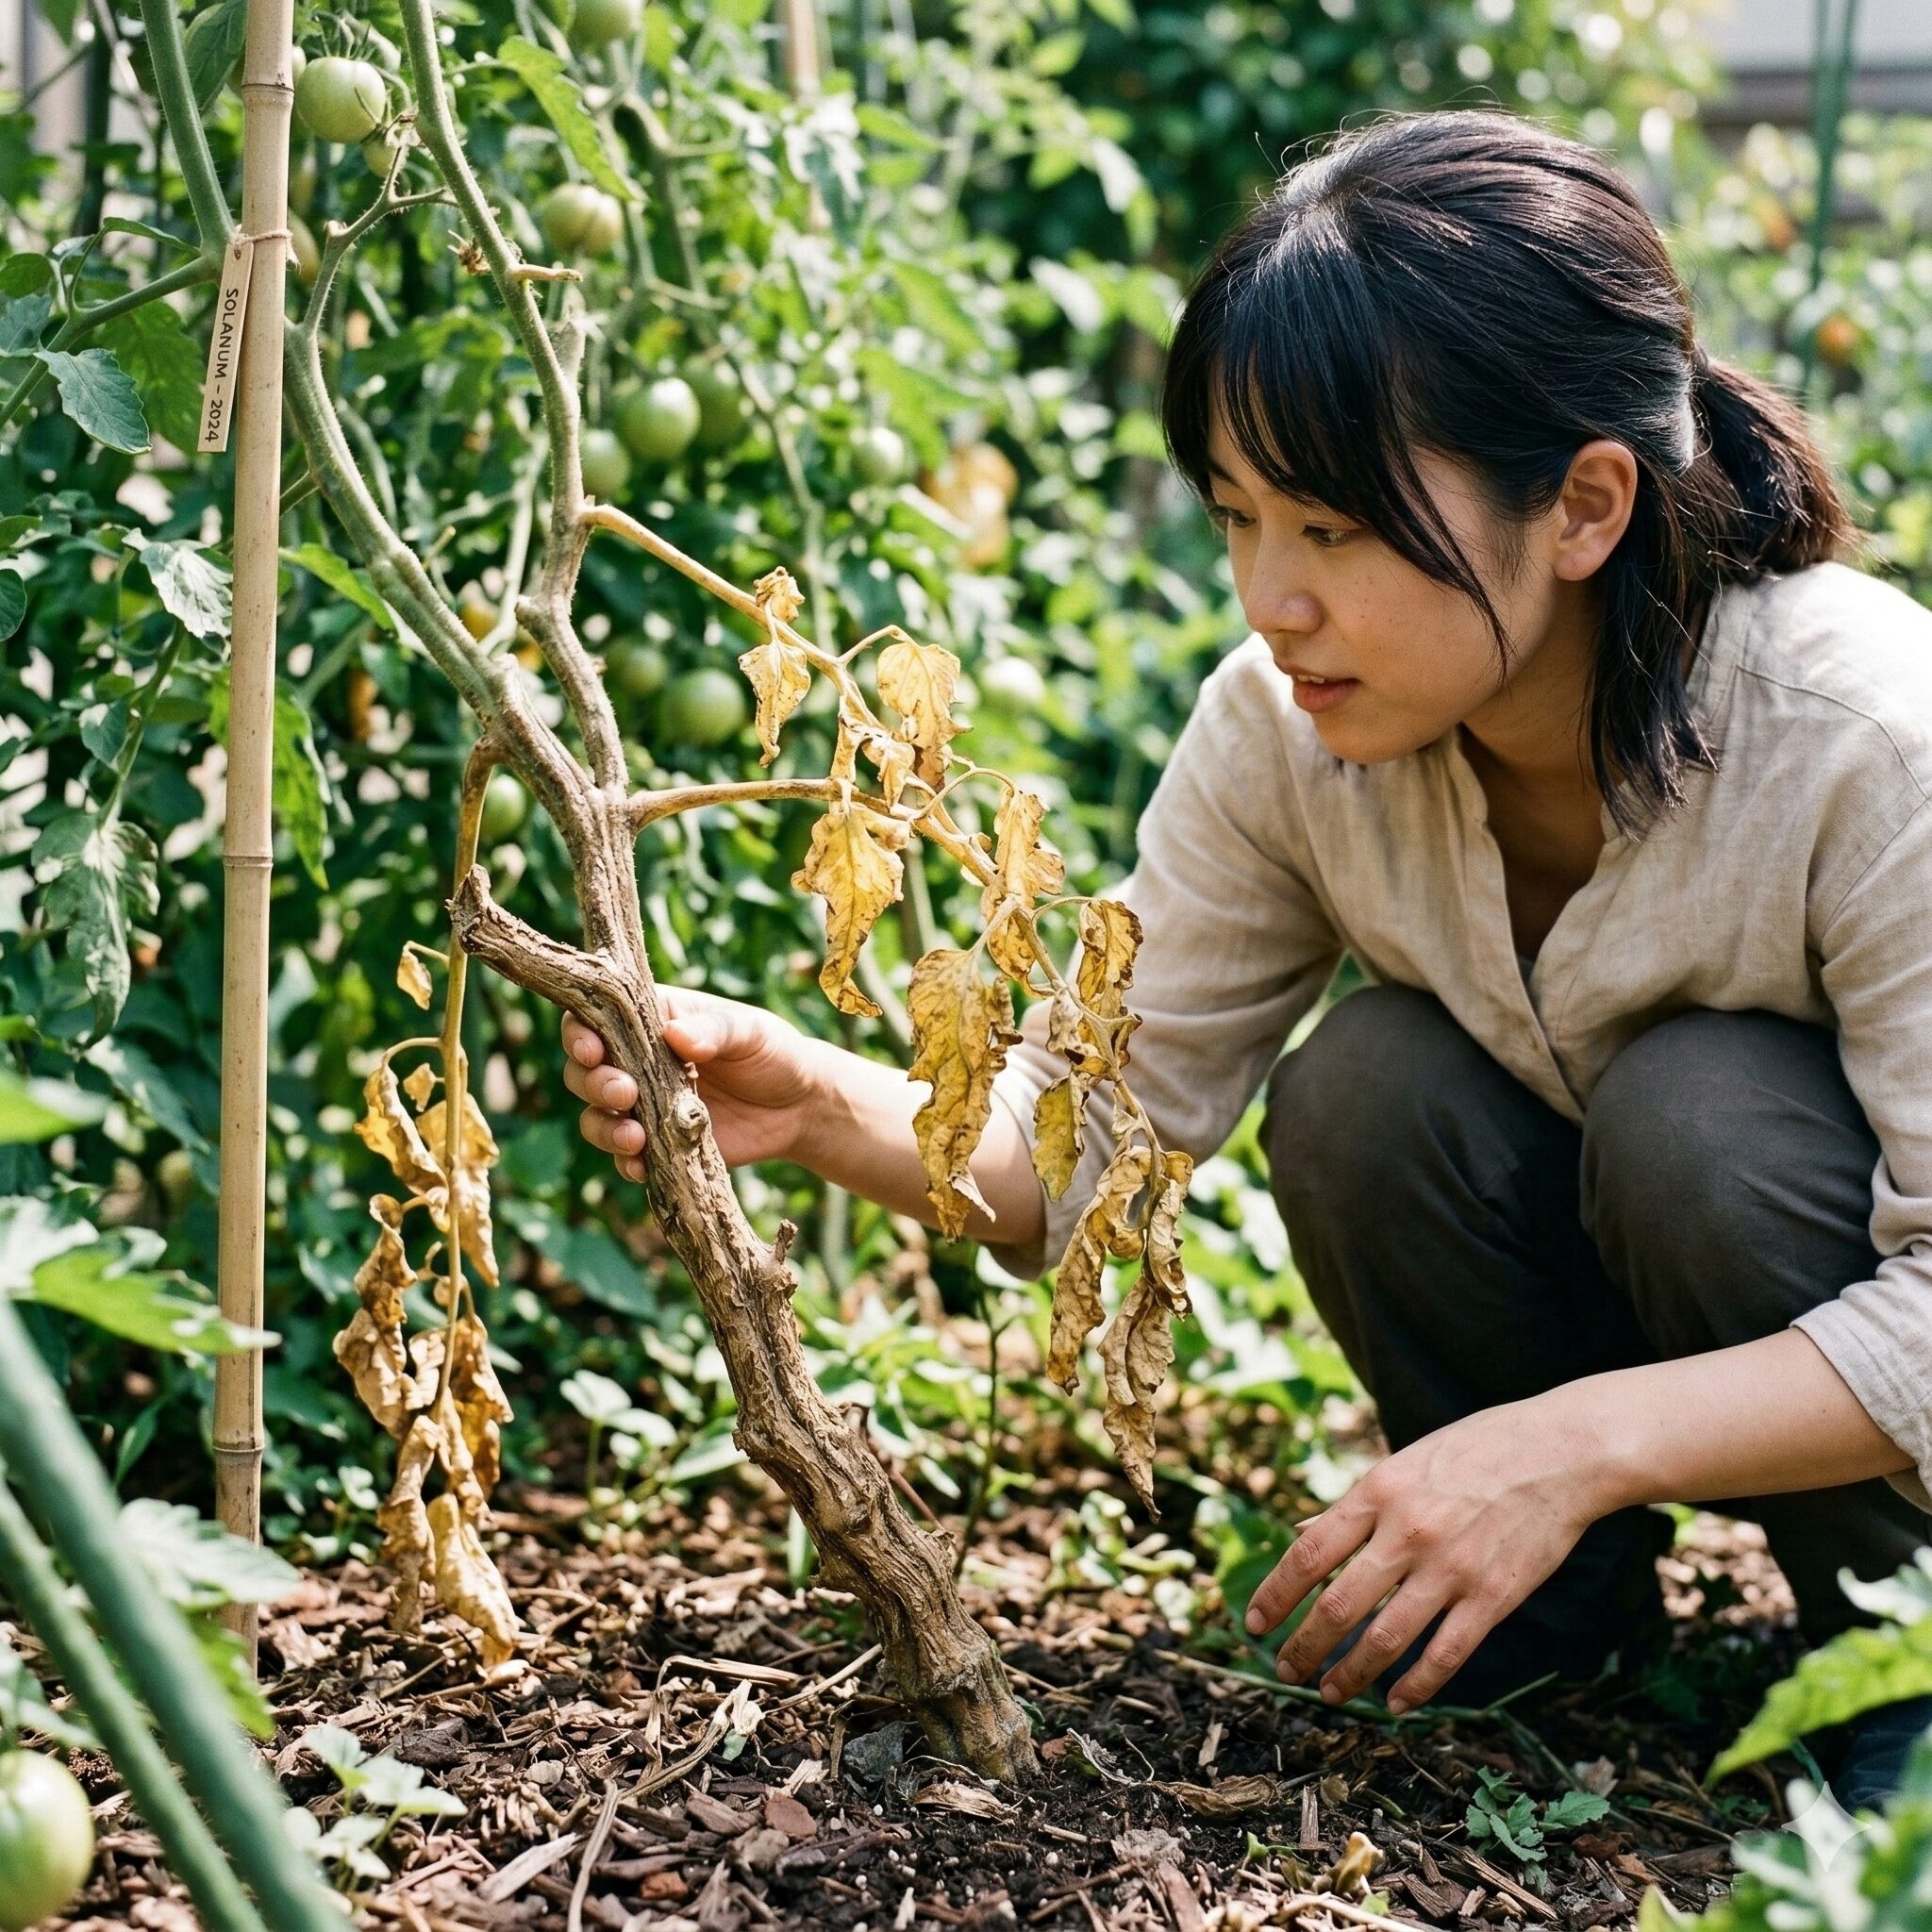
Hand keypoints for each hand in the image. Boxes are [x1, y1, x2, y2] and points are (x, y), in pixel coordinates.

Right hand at [561, 990, 826, 1182]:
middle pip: (585, 1071)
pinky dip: (626, 1163)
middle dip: (593, 1083)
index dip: (581, 1033)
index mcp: (653, 1021)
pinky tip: (640, 1165)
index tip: (592, 1049)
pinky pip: (626, 1157)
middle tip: (624, 1094)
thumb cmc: (774, 1054)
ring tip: (633, 1137)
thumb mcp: (752, 1033)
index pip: (596, 1018)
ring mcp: (644, 1106)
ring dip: (604, 1128)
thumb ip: (715, 1031)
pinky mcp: (657, 1144)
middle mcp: (637, 1063)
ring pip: (597, 1116)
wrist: (800, 1108)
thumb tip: (676, 1035)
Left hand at [1244, 1398, 1607, 1712]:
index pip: (1309, 1553)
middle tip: (1285, 1670)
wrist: (1558, 1452)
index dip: (1276, 1594)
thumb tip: (1301, 1534)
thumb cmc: (1475, 1450)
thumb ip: (1355, 1505)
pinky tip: (1395, 1702)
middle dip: (1303, 1646)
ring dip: (1350, 1673)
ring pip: (1385, 1639)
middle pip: (1339, 1605)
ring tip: (1329, 1692)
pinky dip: (1415, 1686)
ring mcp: (1451, 1568)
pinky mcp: (1493, 1597)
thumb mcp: (1404, 1462)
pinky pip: (1445, 1655)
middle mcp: (1408, 1532)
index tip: (1254, 1623)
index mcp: (1379, 1491)